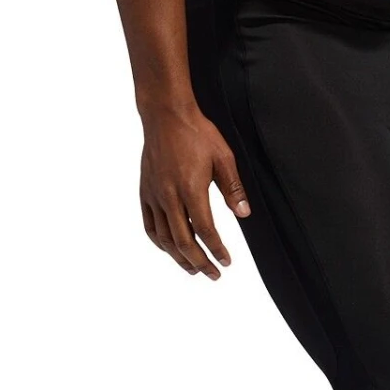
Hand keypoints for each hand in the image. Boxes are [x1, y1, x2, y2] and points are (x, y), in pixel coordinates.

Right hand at [139, 105, 250, 279]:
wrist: (165, 115)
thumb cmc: (196, 133)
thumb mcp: (223, 158)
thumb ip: (233, 189)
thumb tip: (244, 214)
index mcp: (190, 188)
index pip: (204, 230)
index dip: (217, 250)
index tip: (227, 262)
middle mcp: (169, 196)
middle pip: (183, 241)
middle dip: (199, 262)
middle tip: (213, 274)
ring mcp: (154, 195)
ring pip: (164, 238)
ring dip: (179, 258)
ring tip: (193, 269)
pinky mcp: (145, 192)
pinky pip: (149, 225)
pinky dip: (160, 243)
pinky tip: (170, 250)